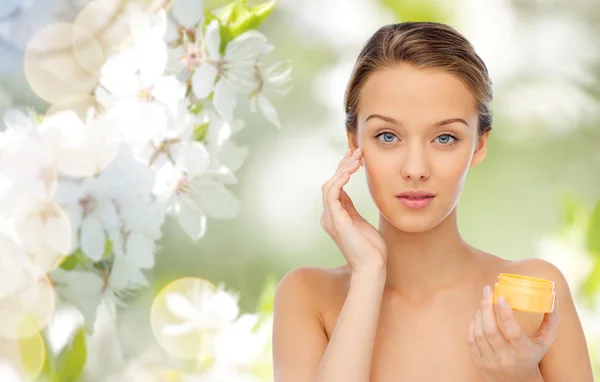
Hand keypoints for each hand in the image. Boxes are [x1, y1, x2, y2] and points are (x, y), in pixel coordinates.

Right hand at [320, 147, 386, 272]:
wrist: (372, 266)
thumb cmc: (371, 249)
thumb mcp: (361, 223)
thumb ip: (352, 209)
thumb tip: (349, 195)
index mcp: (335, 216)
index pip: (336, 187)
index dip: (343, 169)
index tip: (354, 156)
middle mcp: (329, 216)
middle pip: (331, 183)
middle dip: (343, 165)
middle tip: (356, 151)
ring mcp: (330, 218)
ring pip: (329, 185)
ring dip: (342, 170)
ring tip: (356, 159)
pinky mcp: (335, 220)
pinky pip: (332, 194)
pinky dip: (339, 181)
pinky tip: (351, 172)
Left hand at [467, 285, 559, 381]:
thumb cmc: (532, 356)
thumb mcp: (544, 342)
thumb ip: (550, 322)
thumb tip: (554, 300)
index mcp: (523, 352)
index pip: (513, 332)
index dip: (506, 314)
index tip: (500, 296)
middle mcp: (505, 358)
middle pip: (490, 330)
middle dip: (486, 307)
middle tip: (487, 289)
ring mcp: (490, 361)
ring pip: (479, 333)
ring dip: (479, 314)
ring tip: (484, 302)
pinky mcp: (479, 362)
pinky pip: (471, 340)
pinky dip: (473, 324)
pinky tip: (477, 315)